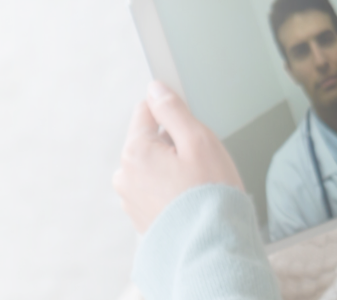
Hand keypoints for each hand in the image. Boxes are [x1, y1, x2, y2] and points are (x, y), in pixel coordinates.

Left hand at [114, 81, 244, 233]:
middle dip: (174, 145)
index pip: (146, 110)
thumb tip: (155, 89)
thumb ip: (173, 110)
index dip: (172, 115)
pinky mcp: (140, 217)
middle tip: (200, 164)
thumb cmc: (210, 195)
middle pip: (149, 139)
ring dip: (172, 168)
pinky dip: (170, 190)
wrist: (211, 248)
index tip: (191, 129)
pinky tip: (189, 201)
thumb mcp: (198, 140)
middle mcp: (125, 174)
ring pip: (153, 165)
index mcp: (134, 151)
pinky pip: (155, 189)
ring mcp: (130, 198)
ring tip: (197, 186)